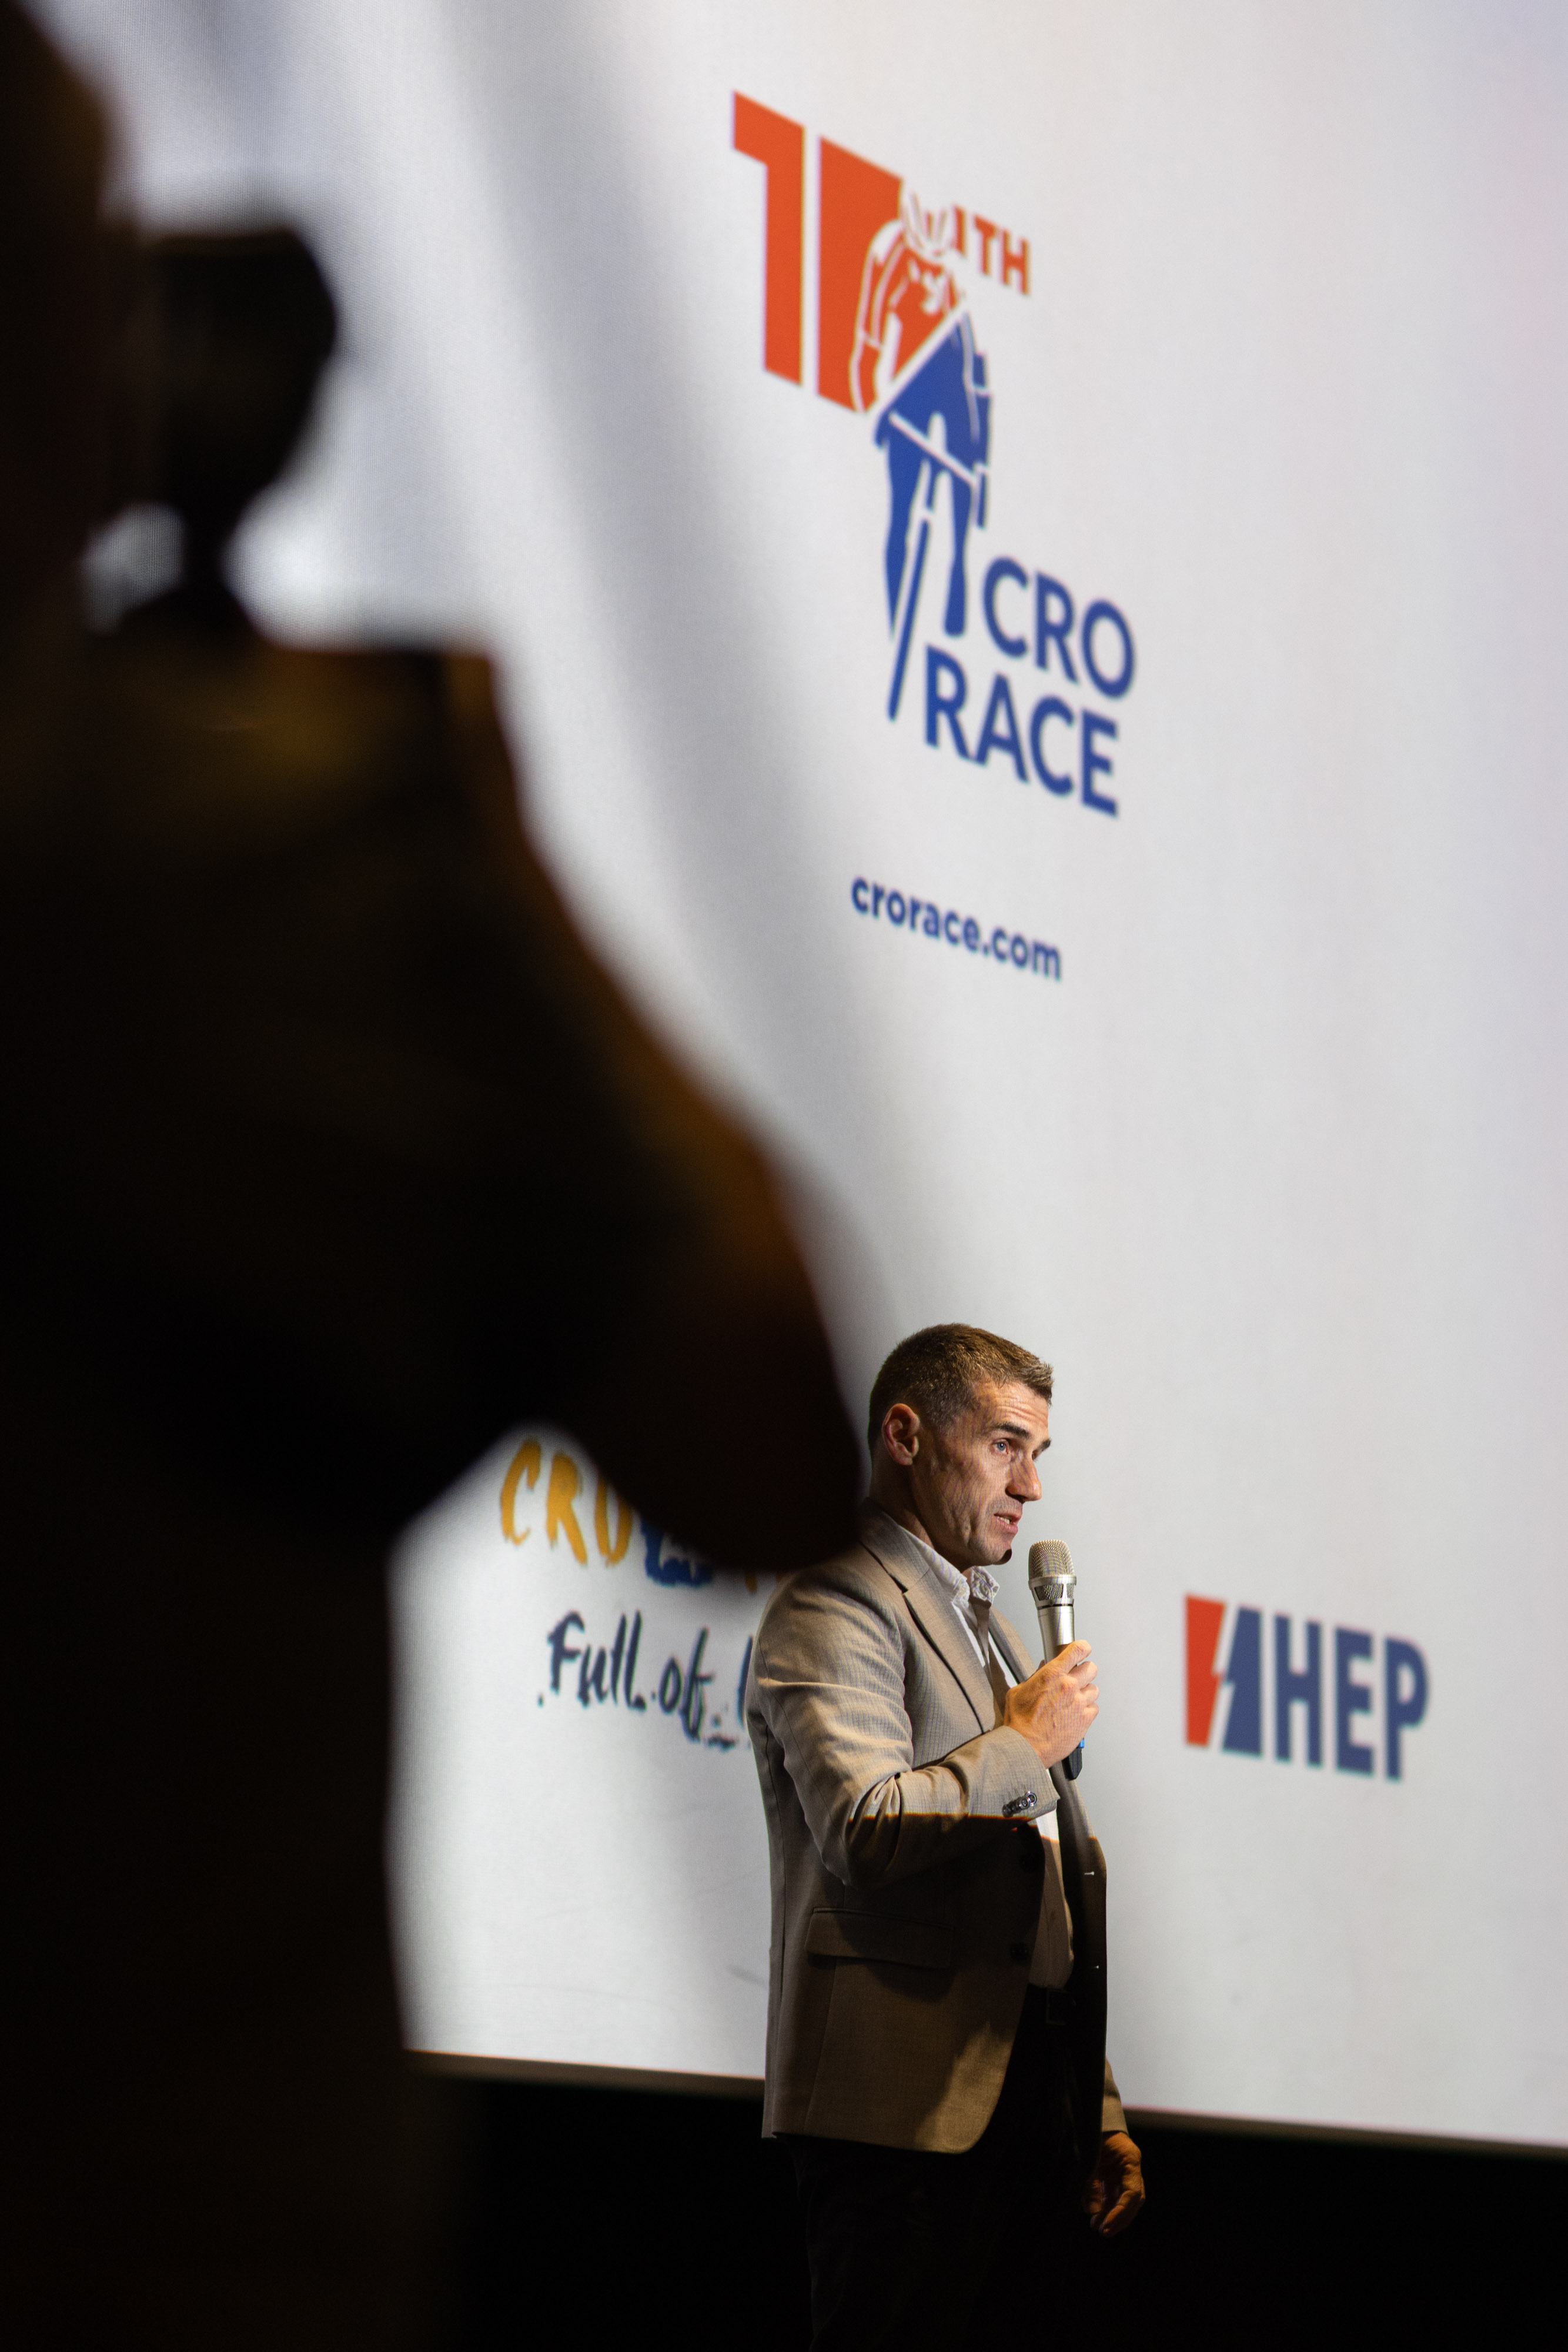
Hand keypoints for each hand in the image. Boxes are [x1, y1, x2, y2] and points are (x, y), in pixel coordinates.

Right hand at [1001, 1641, 1097, 1769]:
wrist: (1024, 1747)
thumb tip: (1044, 1669)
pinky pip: (1094, 1708)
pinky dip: (1087, 1710)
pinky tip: (1075, 1714)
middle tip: (1076, 1678)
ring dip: (1086, 1692)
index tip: (1082, 1650)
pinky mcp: (1085, 1720)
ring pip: (1094, 1689)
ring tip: (1074, 1700)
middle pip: (1091, 1668)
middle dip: (1084, 1672)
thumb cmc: (1019, 1722)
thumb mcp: (1019, 1691)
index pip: (1077, 1650)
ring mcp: (1079, 1703)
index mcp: (1051, 1675)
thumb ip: (1035, 1677)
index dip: (1082, 1648)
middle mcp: (1068, 1686)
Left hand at [1084, 2131, 1144, 2236]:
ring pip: (1122, 2199)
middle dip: (1119, 2218)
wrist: (1087, 2113)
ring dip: (1111, 2214)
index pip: (1133, 2193)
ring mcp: (1123, 2170)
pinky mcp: (1113, 2173)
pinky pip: (1112, 2193)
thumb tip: (1093, 2213)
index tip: (1107, 2225)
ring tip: (1096, 2227)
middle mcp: (1130, 2167)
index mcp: (1130, 2159)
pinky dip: (1104, 2205)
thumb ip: (1091, 2184)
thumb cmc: (1091, 2130)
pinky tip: (1094, 2216)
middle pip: (1132, 2200)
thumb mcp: (1089, 2156)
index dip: (1121, 2212)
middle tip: (1104, 2232)